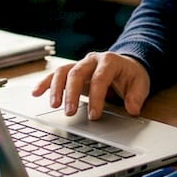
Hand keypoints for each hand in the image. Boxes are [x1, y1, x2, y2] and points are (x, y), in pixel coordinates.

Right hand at [31, 52, 150, 119]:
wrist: (125, 64)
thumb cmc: (131, 75)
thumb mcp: (141, 83)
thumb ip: (137, 96)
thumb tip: (132, 109)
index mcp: (109, 61)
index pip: (100, 78)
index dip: (96, 97)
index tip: (94, 116)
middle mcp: (92, 60)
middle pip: (77, 73)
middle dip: (72, 93)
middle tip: (70, 112)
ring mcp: (80, 64)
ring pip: (63, 72)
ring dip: (56, 89)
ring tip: (53, 105)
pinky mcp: (72, 71)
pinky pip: (55, 75)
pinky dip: (45, 83)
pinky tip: (36, 93)